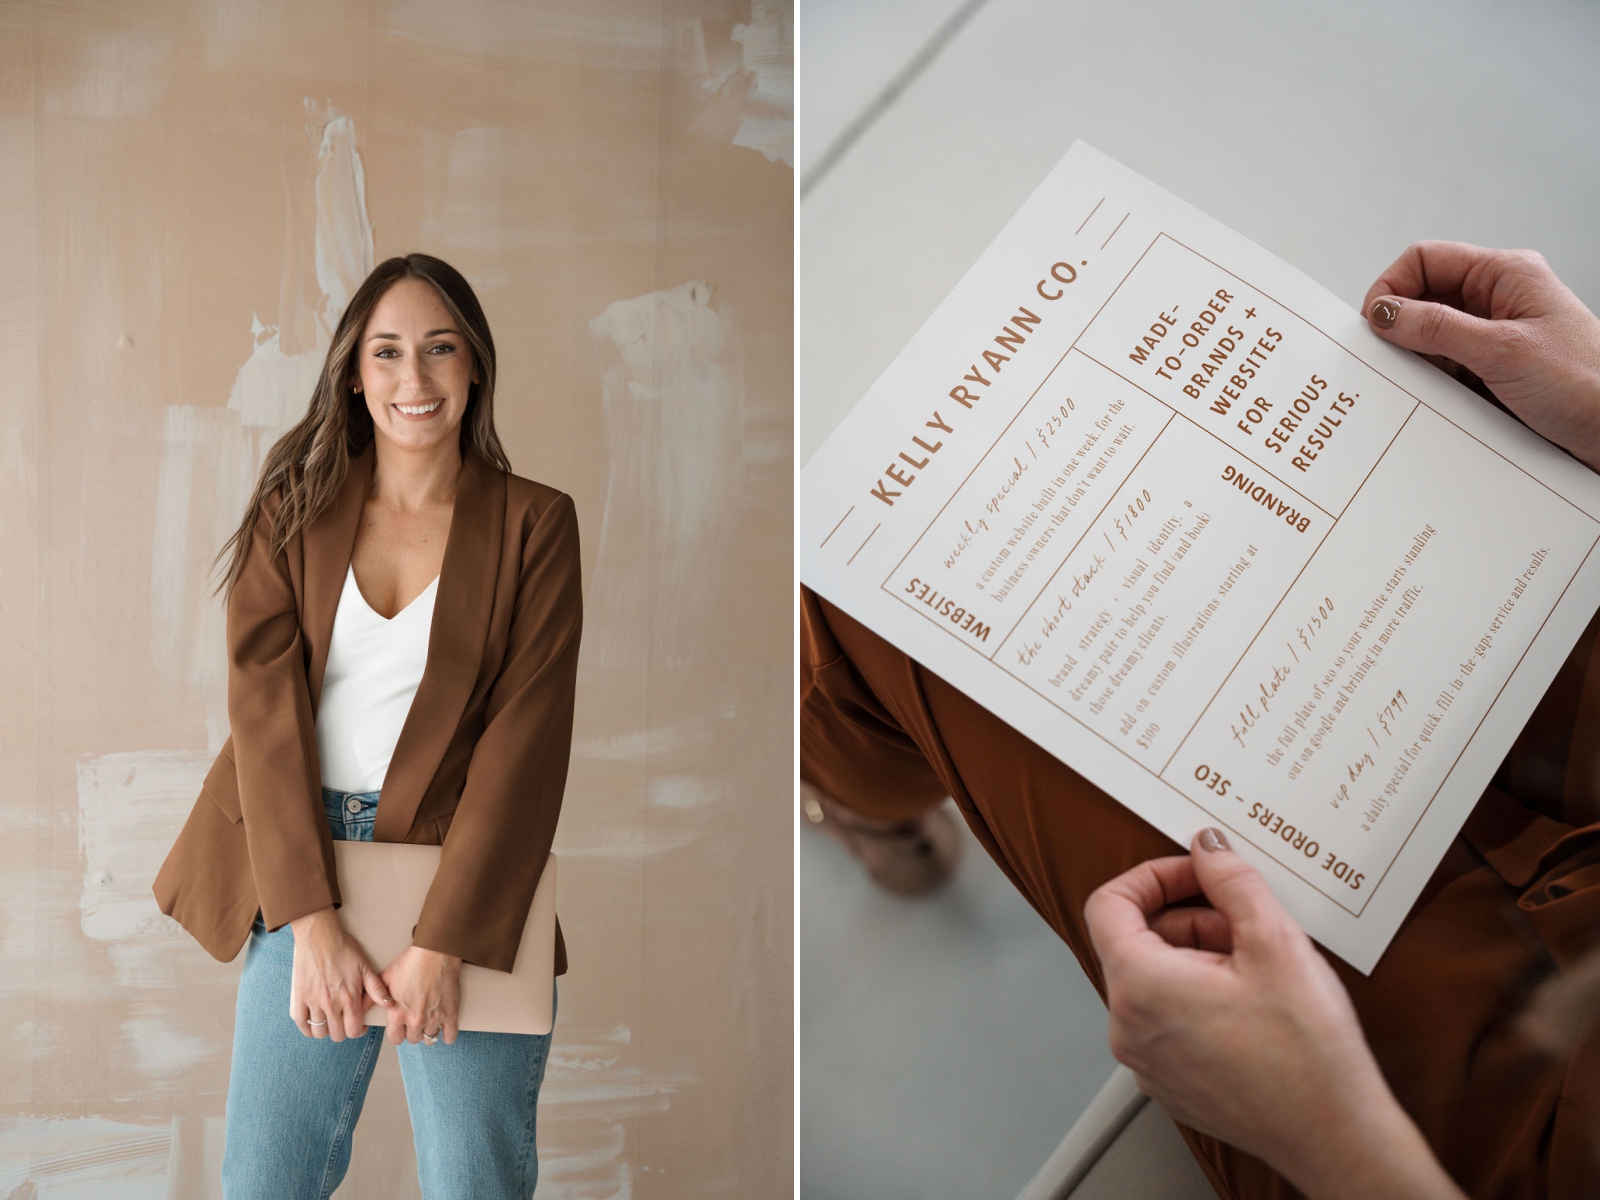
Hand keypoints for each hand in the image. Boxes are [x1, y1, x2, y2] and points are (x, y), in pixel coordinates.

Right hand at [289, 906, 392, 1040]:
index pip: (353, 1031)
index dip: (357, 1030)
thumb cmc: (344, 949)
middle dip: (342, 1031)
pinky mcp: (298, 998)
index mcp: (350, 998)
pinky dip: (306, 1027)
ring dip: (325, 1029)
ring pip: (319, 1032)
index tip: (357, 1024)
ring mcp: (313, 1002)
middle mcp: (331, 1004)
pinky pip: (300, 1023)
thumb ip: (377, 989)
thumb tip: (390, 1004)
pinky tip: (313, 1020)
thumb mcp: (365, 967)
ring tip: (329, 1020)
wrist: (319, 936)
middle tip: (343, 1021)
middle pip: (336, 1035)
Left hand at [380, 946, 461, 1045]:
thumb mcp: (386, 978)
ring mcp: (434, 1018)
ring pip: (430, 1039)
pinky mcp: (450, 1013)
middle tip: (415, 1019)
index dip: (397, 1032)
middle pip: (413, 1039)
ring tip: (428, 1021)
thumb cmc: (411, 962)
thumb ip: (372, 997)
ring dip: (428, 1031)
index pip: (395, 1039)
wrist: (436, 952)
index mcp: (398, 1013)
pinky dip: (447, 1035)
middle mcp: (415, 1019)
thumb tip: (359, 1009)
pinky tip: (444, 1028)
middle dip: (412, 1031)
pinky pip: (450, 1036)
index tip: (401, 1026)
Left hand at [1083, 830, 1465, 1199]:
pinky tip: (1251, 1002)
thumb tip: (1207, 848)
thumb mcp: (1274, 940)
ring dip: (1196, 956)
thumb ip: (1230, 880)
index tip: (1193, 871)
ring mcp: (1145, 1061)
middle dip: (1186, 917)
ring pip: (1152, 980)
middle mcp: (1127, 1027)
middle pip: (1133, 941)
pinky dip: (1197, 995)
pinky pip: (1165, 1018)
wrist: (1336, 1137)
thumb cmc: (1306, 1053)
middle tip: (1242, 922)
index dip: (1151, 876)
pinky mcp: (1168, 1082)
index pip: (1108, 904)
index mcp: (1138, 986)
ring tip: (1256, 966)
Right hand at [1362, 241, 1599, 469]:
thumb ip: (1437, 328)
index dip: (1393, 286)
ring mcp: (1493, 337)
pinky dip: (1429, 383)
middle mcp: (1498, 300)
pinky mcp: (1490, 372)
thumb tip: (1384, 313)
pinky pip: (1444, 369)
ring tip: (1413, 384)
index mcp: (1506, 275)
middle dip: (1399, 327)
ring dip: (1415, 360)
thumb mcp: (1501, 350)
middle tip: (1383, 358)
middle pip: (1423, 298)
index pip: (1427, 259)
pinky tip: (1431, 400)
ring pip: (1430, 337)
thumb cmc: (1587, 384)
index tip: (1373, 323)